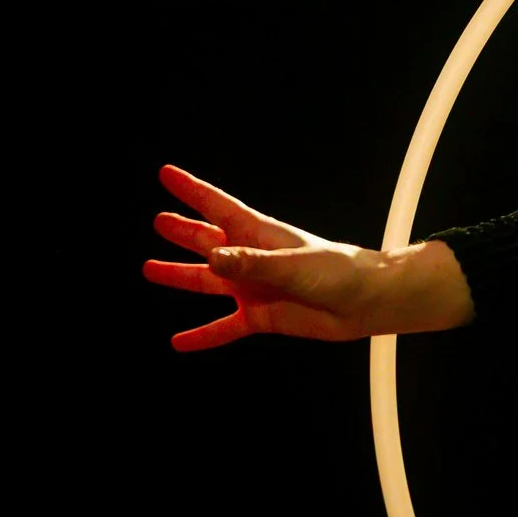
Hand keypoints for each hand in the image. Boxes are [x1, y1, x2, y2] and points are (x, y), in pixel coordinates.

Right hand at [143, 164, 472, 351]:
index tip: (167, 174)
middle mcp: (253, 259)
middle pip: (208, 241)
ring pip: (209, 281)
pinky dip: (203, 335)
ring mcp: (255, 287)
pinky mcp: (261, 316)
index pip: (218, 207)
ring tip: (151, 269)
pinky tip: (180, 342)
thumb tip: (213, 258)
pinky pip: (224, 327)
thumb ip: (252, 264)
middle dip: (183, 230)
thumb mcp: (292, 265)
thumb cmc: (339, 272)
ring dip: (181, 275)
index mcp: (261, 235)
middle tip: (159, 220)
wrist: (366, 302)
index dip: (192, 191)